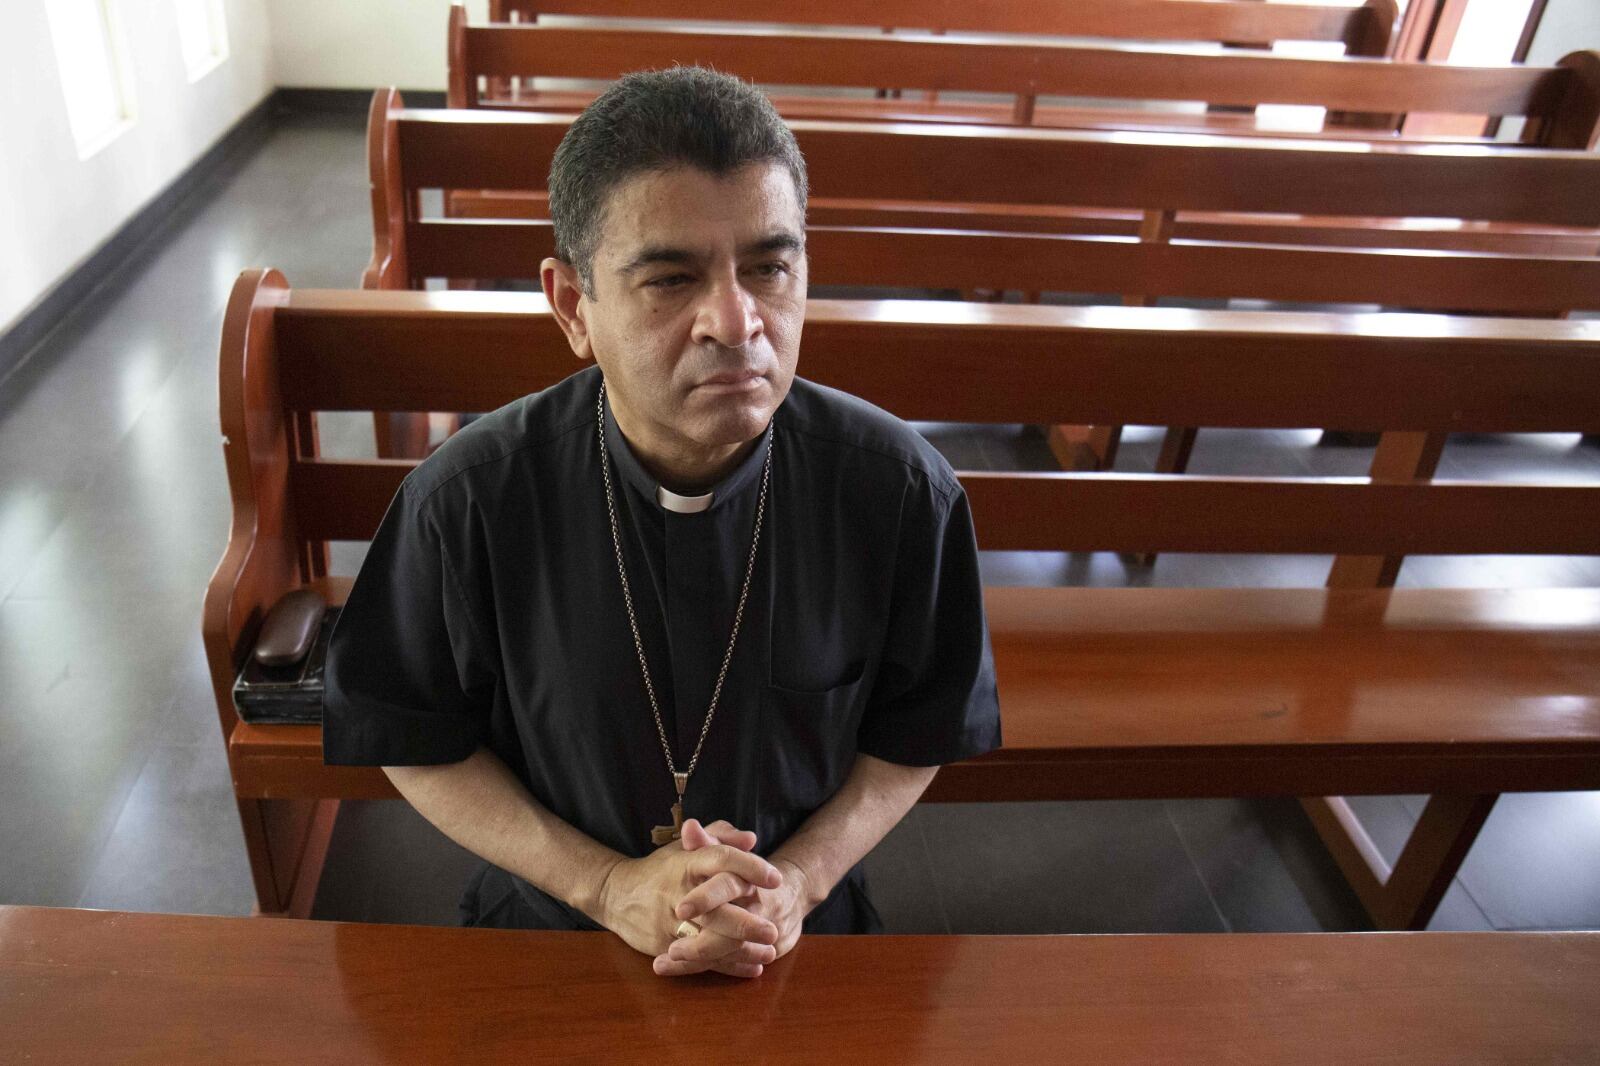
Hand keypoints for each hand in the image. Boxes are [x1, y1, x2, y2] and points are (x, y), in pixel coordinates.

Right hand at [597, 819, 783, 976]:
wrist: (616, 893)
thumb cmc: (661, 868)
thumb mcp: (685, 847)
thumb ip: (719, 836)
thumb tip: (751, 839)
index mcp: (687, 862)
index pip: (720, 859)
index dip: (749, 866)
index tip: (775, 878)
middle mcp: (678, 892)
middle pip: (714, 909)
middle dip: (745, 922)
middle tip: (773, 930)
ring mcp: (669, 922)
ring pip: (707, 941)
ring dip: (741, 950)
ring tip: (769, 952)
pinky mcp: (663, 946)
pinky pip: (698, 961)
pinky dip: (727, 966)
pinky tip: (751, 967)